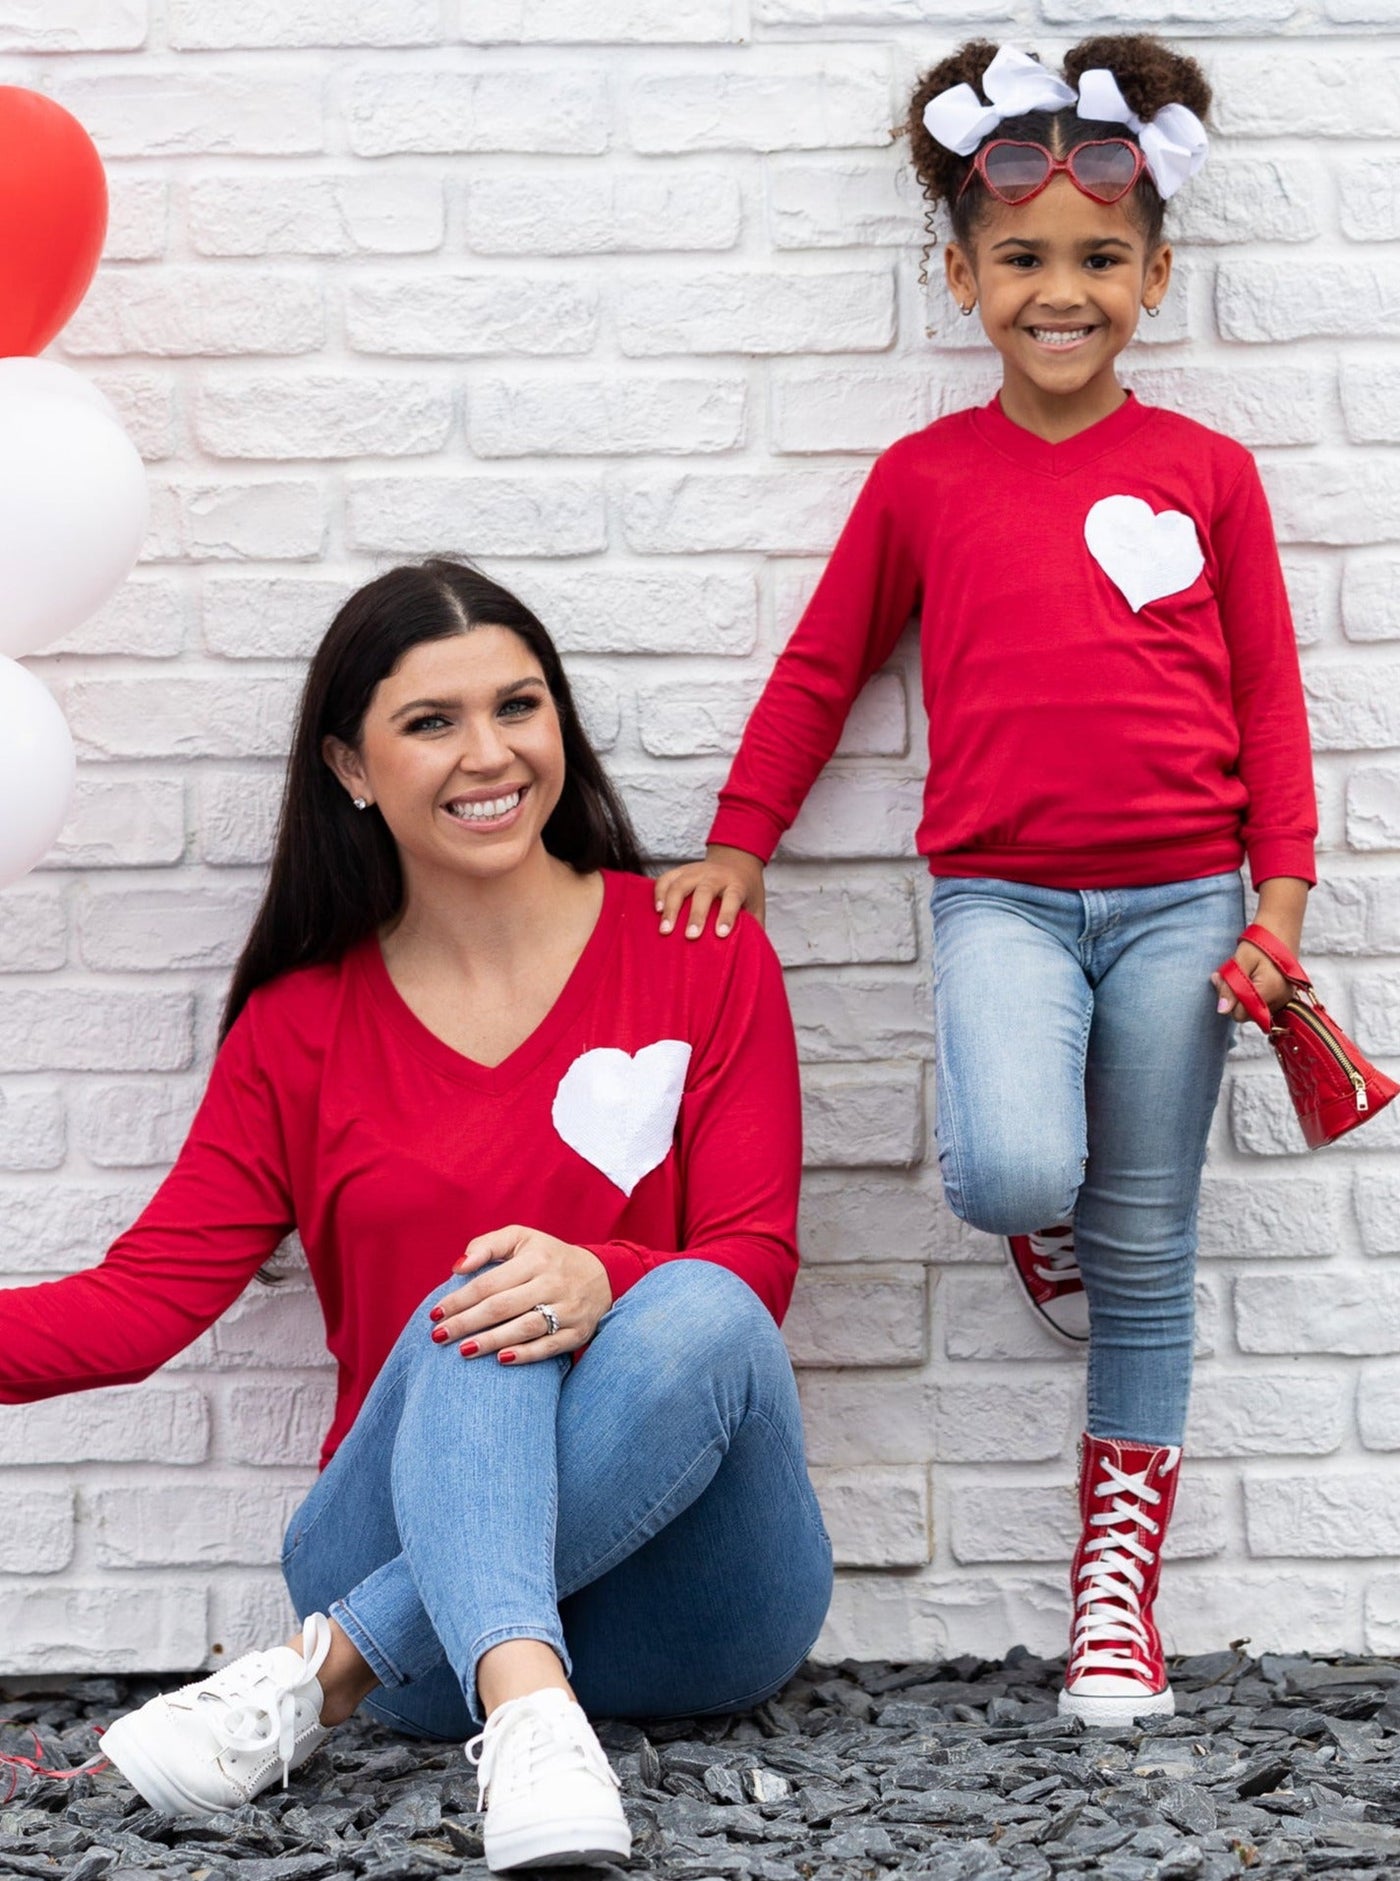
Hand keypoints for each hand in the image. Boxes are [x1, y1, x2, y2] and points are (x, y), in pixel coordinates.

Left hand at [429, 1226, 612, 1363]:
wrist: (602, 1276)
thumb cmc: (548, 1257)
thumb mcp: (522, 1238)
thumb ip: (487, 1245)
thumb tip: (458, 1267)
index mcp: (536, 1259)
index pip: (489, 1282)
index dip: (460, 1299)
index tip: (435, 1313)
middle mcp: (553, 1283)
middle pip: (502, 1306)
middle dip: (466, 1323)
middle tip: (438, 1337)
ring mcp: (568, 1309)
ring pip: (525, 1328)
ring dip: (491, 1341)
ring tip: (463, 1352)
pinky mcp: (578, 1332)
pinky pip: (550, 1347)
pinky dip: (525, 1354)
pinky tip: (500, 1360)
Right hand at [654, 844, 765, 939]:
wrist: (736, 861)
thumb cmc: (745, 892)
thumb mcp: (756, 906)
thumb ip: (754, 927)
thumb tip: (750, 955)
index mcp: (737, 884)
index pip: (733, 897)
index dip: (727, 915)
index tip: (721, 934)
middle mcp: (716, 875)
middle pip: (704, 891)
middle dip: (696, 914)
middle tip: (691, 936)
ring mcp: (696, 870)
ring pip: (681, 885)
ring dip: (671, 907)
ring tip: (665, 930)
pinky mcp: (681, 870)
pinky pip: (666, 879)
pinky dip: (659, 893)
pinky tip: (657, 911)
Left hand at [1211, 877, 1308, 1024]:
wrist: (1280, 929)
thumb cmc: (1259, 943)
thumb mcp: (1240, 961)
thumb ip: (1231, 987)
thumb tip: (1222, 1010)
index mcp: (1270, 991)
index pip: (1240, 1014)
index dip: (1227, 999)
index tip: (1222, 979)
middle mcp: (1281, 999)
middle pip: (1247, 1014)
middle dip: (1234, 998)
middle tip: (1230, 975)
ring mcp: (1285, 999)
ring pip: (1254, 1010)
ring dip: (1244, 997)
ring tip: (1243, 975)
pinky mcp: (1285, 996)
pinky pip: (1263, 1004)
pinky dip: (1254, 995)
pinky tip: (1252, 980)